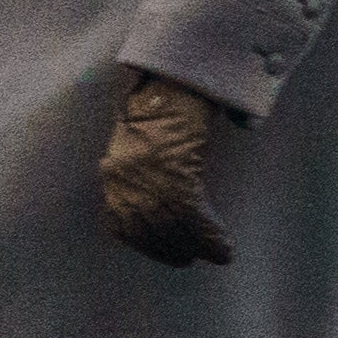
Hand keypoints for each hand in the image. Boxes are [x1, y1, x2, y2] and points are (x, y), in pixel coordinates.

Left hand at [100, 70, 235, 267]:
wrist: (175, 78)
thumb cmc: (161, 105)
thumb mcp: (139, 141)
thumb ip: (141, 168)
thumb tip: (156, 197)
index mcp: (114, 172)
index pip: (120, 224)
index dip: (143, 245)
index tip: (162, 254)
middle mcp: (126, 179)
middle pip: (148, 228)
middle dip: (168, 250)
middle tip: (187, 260)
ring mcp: (150, 175)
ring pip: (172, 225)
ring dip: (193, 245)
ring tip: (211, 254)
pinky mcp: (176, 170)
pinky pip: (193, 214)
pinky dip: (209, 234)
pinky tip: (223, 246)